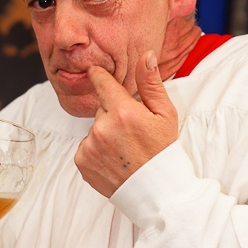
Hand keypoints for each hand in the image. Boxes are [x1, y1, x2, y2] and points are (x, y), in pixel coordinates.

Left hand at [75, 50, 178, 197]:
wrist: (156, 192)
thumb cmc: (163, 151)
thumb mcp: (165, 115)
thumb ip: (151, 83)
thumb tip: (146, 55)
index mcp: (123, 111)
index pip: (102, 82)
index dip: (99, 76)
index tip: (96, 72)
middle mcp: (102, 127)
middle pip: (101, 108)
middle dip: (112, 114)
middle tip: (131, 132)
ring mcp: (89, 145)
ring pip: (93, 128)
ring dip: (104, 134)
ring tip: (124, 149)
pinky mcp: (82, 161)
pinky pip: (85, 147)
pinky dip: (95, 151)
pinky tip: (114, 159)